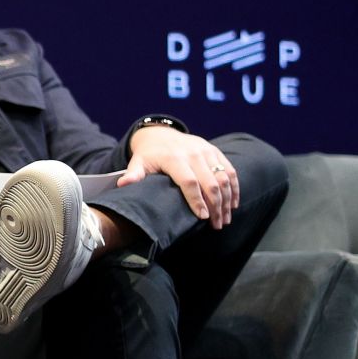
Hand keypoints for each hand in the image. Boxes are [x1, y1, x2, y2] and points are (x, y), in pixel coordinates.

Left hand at [120, 127, 237, 228]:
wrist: (160, 134)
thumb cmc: (148, 154)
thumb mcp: (138, 162)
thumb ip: (133, 174)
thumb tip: (123, 185)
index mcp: (174, 158)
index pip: (189, 182)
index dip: (197, 200)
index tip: (202, 217)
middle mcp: (193, 153)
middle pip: (211, 182)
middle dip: (216, 206)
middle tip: (217, 225)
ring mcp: (206, 151)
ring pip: (224, 177)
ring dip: (227, 200)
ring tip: (225, 219)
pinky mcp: (215, 150)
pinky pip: (230, 170)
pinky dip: (234, 188)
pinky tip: (233, 204)